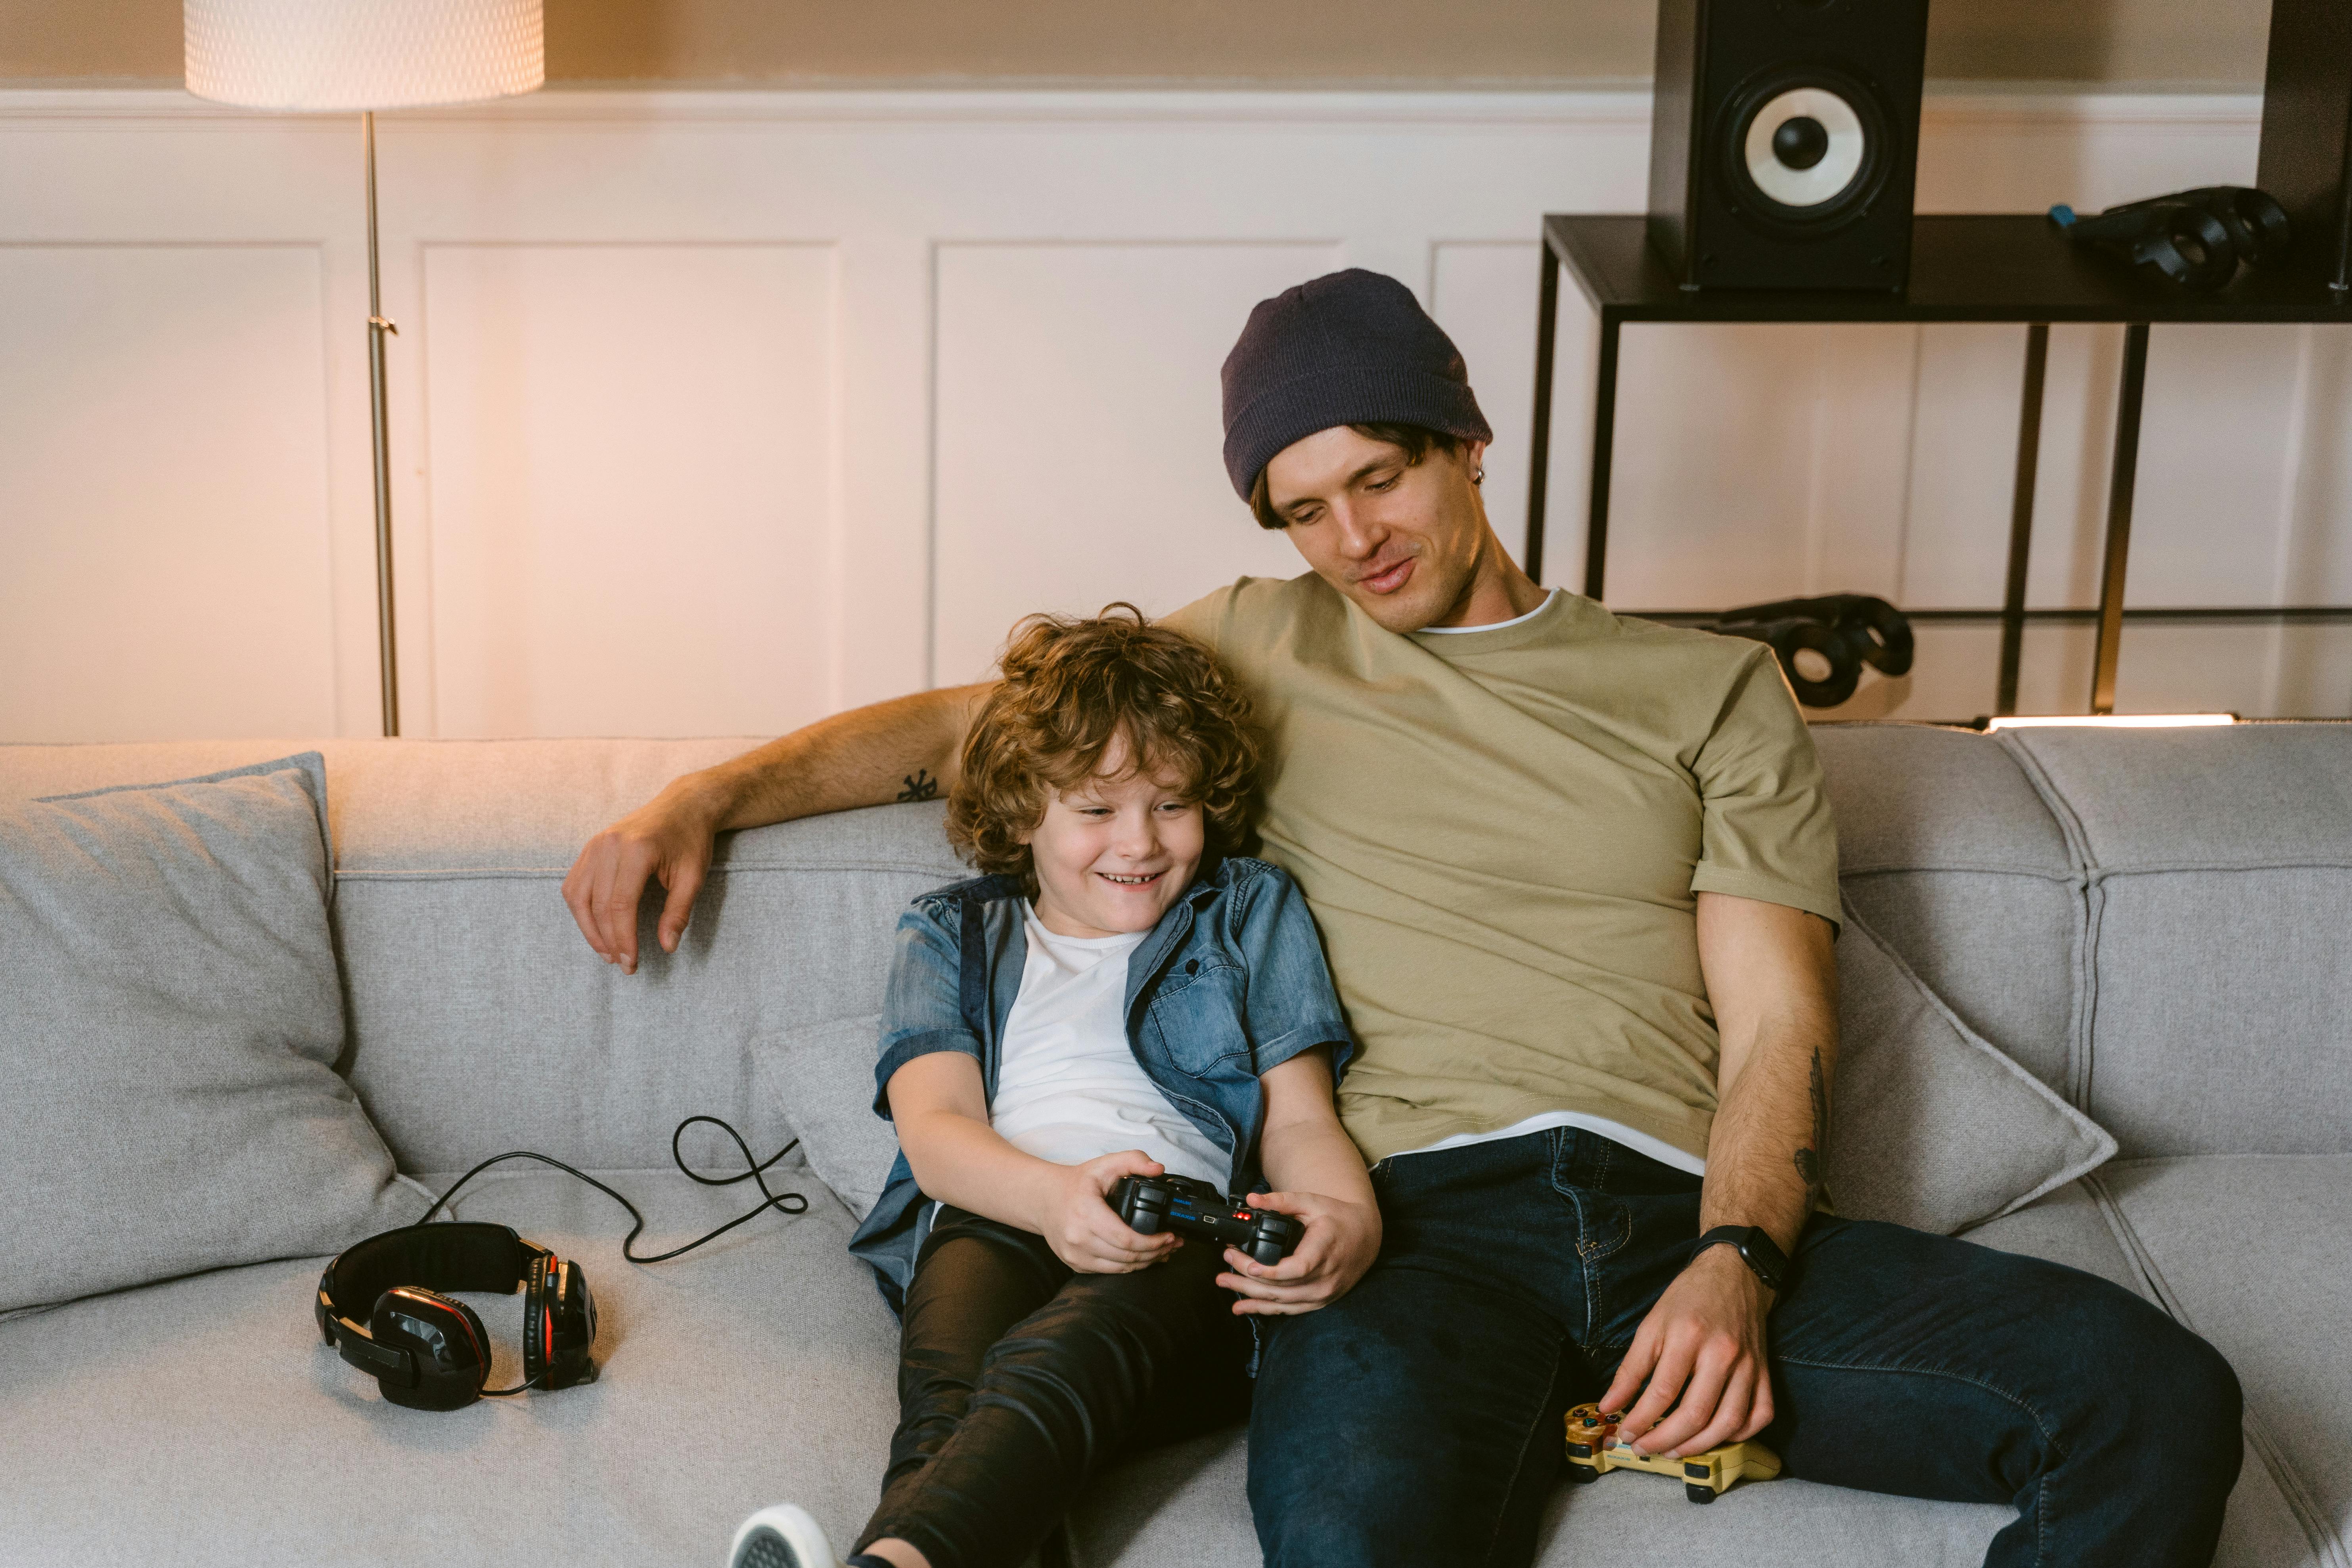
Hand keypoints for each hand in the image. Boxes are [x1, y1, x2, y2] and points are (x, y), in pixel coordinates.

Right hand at [561, 784, 718, 973]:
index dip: (624, 939)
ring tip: (608, 952)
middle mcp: (609, 845)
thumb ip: (678, 912)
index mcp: (637, 850)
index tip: (632, 963)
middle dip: (609, 941)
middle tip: (623, 965)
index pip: (621, 906)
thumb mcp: (694, 876)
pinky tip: (596, 928)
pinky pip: (574, 884)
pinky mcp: (591, 846)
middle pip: (598, 904)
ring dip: (589, 929)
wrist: (684, 805)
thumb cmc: (691, 840)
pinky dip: (581, 910)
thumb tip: (667, 947)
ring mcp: (596, 844)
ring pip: (578, 896)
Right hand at [1041, 1152, 1182, 1274]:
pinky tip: (1142, 1258)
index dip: (1153, 1242)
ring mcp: (1075, 1255)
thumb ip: (1134, 1160)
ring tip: (1163, 1252)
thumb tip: (1158, 1169)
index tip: (1170, 1236)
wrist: (1044, 1199)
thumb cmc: (1076, 1183)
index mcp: (1087, 1213)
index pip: (1126, 1239)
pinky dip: (1128, 1268)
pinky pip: (1107, 1272)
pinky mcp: (1074, 1264)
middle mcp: (1078, 1238)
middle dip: (1156, 1253)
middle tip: (1173, 1245)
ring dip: (1146, 1263)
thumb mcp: (1105, 1164)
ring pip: (1119, 1269)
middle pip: (1126, 1258)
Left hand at [1215, 1188, 1380, 1315]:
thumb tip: (1251, 1199)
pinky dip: (1264, 1309)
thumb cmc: (1338, 1217)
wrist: (1365, 1236)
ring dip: (1250, 1297)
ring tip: (1225, 1285)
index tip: (1249, 1266)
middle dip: (1248, 1279)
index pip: (1297, 1268)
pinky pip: (1289, 1310)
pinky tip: (1243, 1307)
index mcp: (1324, 1249)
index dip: (1271, 1271)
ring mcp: (1323, 1293)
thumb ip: (1281, 1201)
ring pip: (1282, 1302)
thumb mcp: (1312, 1202)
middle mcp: (1325, 1277)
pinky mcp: (1320, 1301)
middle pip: (1282, 1287)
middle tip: (1223, 1269)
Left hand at [1599, 1245, 1774, 1458]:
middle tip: (1645, 1449)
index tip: (1625, 1434)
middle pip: (1695, 1414)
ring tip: (1673, 1451)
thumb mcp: (1651, 1325)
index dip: (1640, 1420)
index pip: (1661, 1393)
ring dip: (1698, 1446)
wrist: (1735, 1274)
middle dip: (1665, 1440)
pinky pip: (1760, 1416)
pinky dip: (1739, 1435)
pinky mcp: (1765, 1373)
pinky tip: (1715, 1437)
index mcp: (1688, 1337)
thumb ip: (1630, 1369)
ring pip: (1728, 1422)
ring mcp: (1749, 1366)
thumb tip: (1608, 1406)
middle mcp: (1722, 1354)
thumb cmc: (1688, 1300)